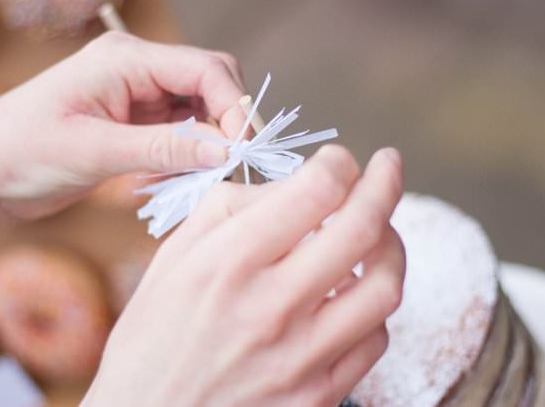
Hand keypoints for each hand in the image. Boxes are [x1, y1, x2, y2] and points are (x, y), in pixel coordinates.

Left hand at [0, 33, 245, 247]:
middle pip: (209, 83)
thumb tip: (228, 150)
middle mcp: (136, 68)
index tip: (244, 151)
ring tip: (204, 179)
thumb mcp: (94, 152)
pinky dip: (189, 154)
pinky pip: (179, 131)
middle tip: (232, 166)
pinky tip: (180, 179)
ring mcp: (136, 94)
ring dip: (209, 141)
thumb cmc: (20, 153)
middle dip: (228, 121)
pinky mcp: (133, 121)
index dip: (234, 106)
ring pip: (199, 110)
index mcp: (125, 59)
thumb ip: (164, 149)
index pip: (204, 70)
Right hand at [83, 145, 405, 406]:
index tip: (338, 160)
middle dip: (386, 183)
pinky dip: (374, 305)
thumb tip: (292, 184)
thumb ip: (232, 207)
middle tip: (388, 166)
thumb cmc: (153, 334)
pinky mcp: (318, 394)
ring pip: (385, 287)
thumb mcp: (174, 255)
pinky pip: (375, 339)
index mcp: (229, 263)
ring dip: (391, 244)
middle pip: (363, 229)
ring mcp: (301, 357)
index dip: (339, 163)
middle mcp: (271, 307)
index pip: (316, 192)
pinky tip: (355, 293)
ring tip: (379, 231)